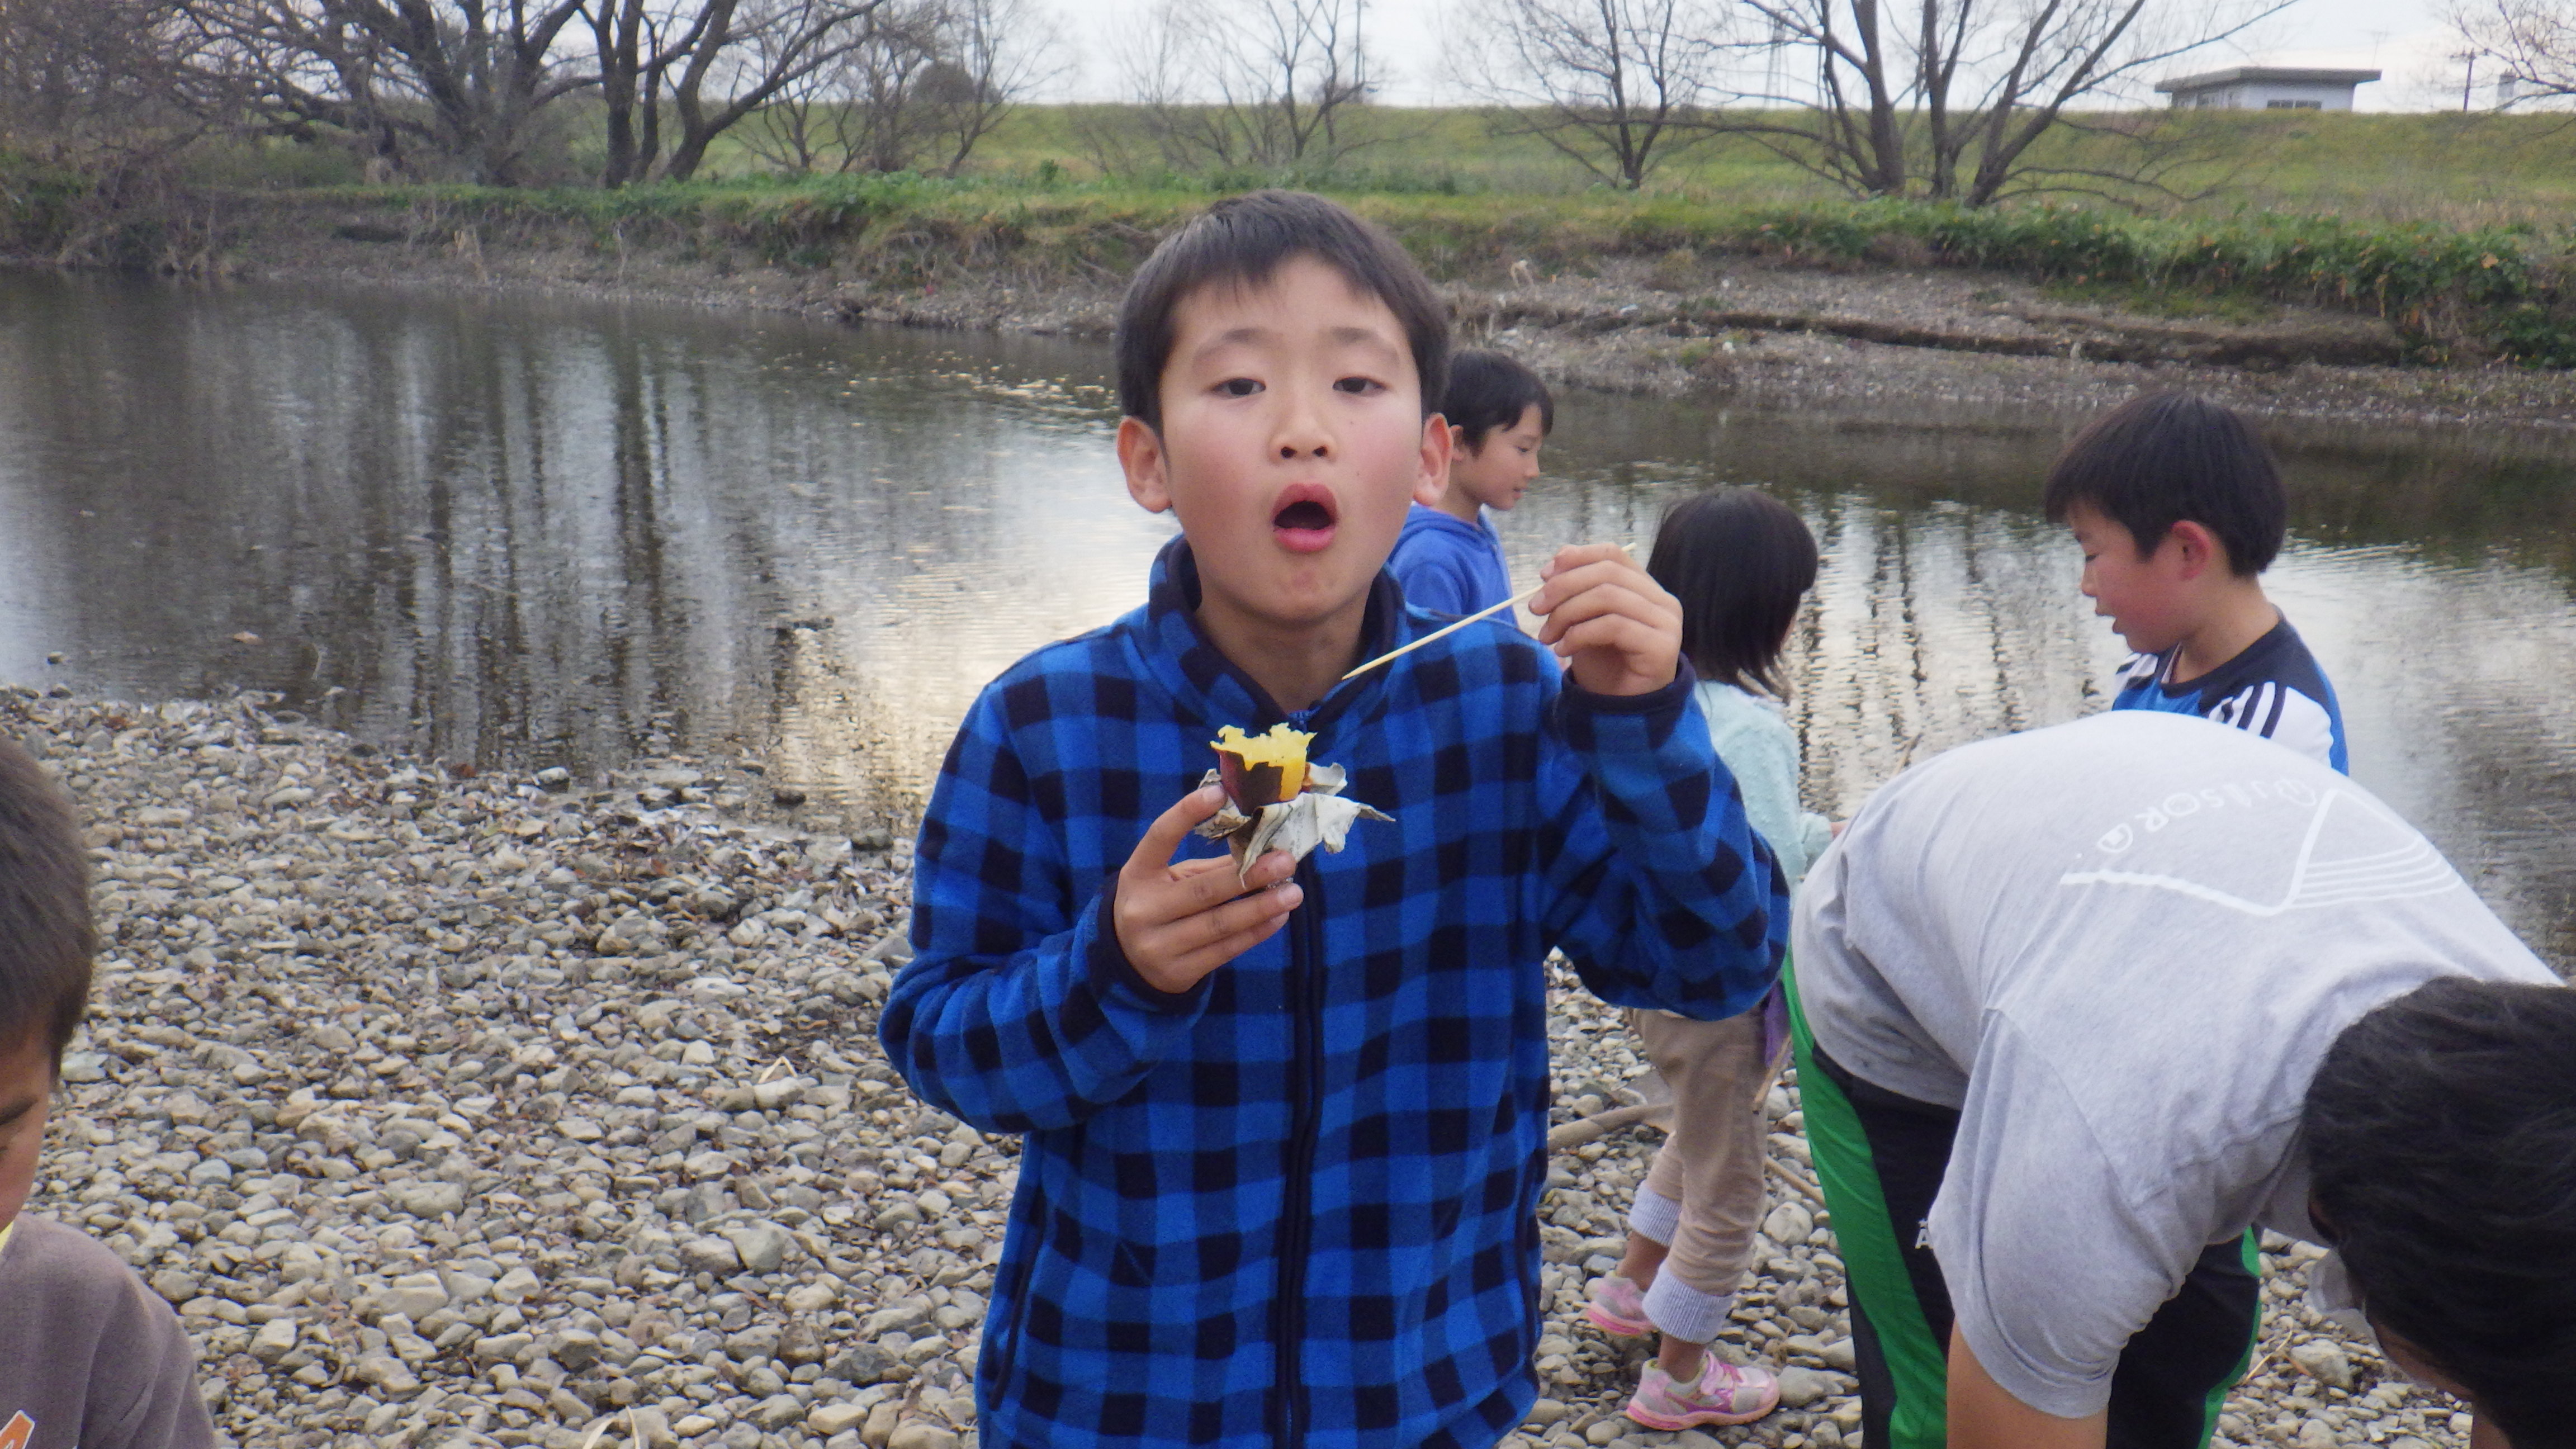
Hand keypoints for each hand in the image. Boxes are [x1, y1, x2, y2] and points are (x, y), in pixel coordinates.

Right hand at [1113, 784, 1301, 994]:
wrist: (1129, 962)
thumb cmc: (1160, 905)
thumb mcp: (1170, 879)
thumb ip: (1209, 866)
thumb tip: (1263, 848)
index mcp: (1137, 874)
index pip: (1159, 837)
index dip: (1186, 813)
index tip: (1219, 792)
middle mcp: (1144, 910)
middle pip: (1203, 890)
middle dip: (1249, 875)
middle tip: (1286, 861)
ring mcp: (1159, 945)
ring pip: (1219, 924)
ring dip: (1261, 907)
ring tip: (1293, 892)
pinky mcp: (1178, 972)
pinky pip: (1226, 949)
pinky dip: (1256, 932)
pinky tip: (1279, 916)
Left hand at [1531, 543, 1682, 696]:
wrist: (1619, 710)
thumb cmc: (1603, 663)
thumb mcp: (1582, 619)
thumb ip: (1577, 588)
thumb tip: (1560, 556)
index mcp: (1646, 588)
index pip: (1613, 554)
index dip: (1576, 558)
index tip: (1544, 575)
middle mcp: (1663, 601)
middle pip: (1607, 573)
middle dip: (1564, 587)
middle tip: (1535, 608)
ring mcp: (1666, 623)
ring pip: (1608, 597)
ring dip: (1567, 613)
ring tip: (1547, 635)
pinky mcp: (1662, 646)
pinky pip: (1613, 626)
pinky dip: (1579, 634)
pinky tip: (1562, 650)